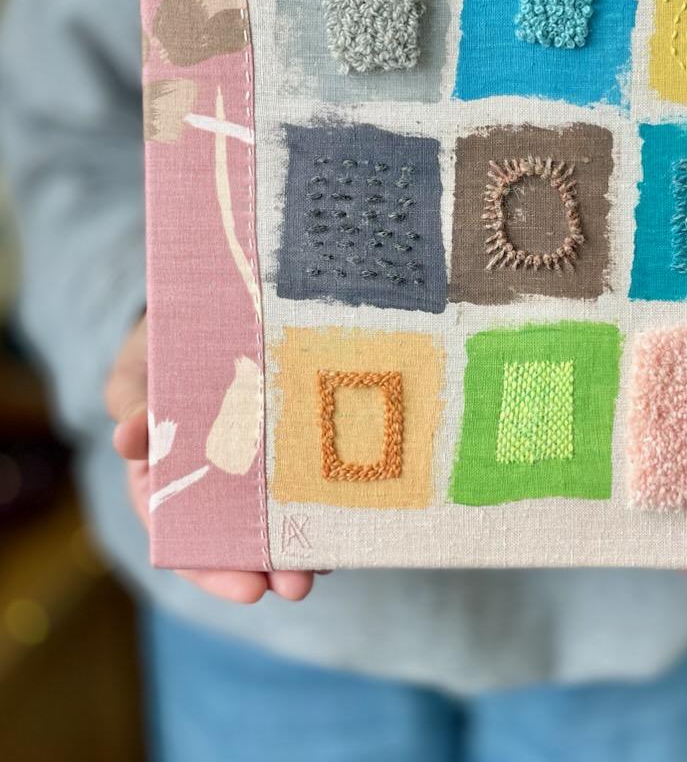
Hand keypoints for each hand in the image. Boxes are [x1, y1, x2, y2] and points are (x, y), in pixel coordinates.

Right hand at [105, 315, 318, 602]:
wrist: (207, 308)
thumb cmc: (160, 344)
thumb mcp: (139, 367)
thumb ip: (132, 400)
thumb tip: (128, 435)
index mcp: (163, 476)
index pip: (182, 537)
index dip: (212, 567)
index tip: (247, 588)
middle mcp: (209, 480)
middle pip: (234, 537)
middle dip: (265, 566)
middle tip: (296, 586)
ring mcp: (253, 463)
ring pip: (274, 513)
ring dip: (299, 542)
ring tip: (327, 562)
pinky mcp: (287, 440)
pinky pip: (304, 473)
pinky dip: (321, 495)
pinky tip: (348, 513)